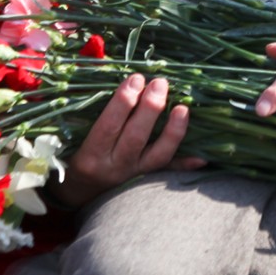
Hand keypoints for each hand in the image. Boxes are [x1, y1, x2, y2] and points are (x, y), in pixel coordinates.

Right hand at [53, 74, 205, 208]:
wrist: (79, 195)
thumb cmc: (74, 157)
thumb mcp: (72, 138)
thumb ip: (90, 113)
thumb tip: (119, 80)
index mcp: (91, 155)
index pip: (109, 125)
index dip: (123, 101)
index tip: (135, 78)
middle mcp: (115, 166)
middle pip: (135, 137)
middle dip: (150, 109)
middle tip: (160, 83)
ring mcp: (134, 175)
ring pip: (158, 155)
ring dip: (173, 131)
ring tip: (182, 108)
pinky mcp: (148, 182)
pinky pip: (170, 172)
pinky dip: (186, 164)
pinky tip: (203, 156)